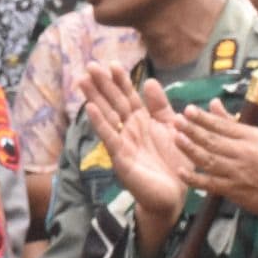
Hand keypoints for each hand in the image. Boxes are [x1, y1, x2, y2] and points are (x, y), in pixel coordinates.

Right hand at [81, 63, 190, 240]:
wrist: (173, 195)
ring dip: (94, 98)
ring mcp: (122, 142)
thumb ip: (161, 106)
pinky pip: (109, 137)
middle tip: (90, 65)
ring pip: (107, 115)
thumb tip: (150, 81)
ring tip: (82, 80)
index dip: (120, 80)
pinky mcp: (120, 157)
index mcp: (142, 120)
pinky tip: (89, 108)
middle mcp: (129, 129)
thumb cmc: (174, 163)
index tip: (112, 63)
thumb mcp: (172, 128)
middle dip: (102, 84)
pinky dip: (100, 123)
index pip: (129, 95)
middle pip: (113, 102)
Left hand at [174, 104, 257, 222]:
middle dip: (193, 130)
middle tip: (176, 121)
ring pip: (210, 159)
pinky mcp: (234, 190)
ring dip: (191, 149)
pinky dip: (195, 178)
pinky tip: (181, 171)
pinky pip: (210, 183)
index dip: (204, 118)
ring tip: (176, 139)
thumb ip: (233, 122)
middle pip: (214, 140)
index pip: (223, 125)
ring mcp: (238, 172)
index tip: (188, 110)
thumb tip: (214, 103)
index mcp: (251, 138)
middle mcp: (244, 153)